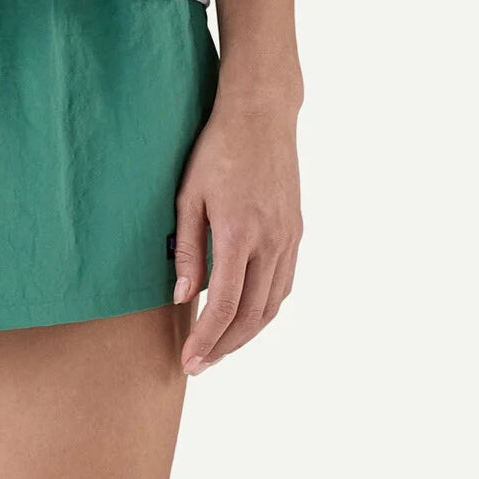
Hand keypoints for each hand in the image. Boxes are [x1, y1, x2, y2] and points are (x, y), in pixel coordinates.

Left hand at [171, 93, 301, 373]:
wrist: (261, 114)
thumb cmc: (216, 148)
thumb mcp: (188, 193)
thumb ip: (186, 248)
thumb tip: (181, 297)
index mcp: (239, 233)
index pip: (224, 304)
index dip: (206, 339)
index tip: (188, 361)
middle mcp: (271, 241)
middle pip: (251, 315)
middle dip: (225, 347)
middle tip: (200, 364)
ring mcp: (288, 237)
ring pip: (273, 305)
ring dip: (247, 334)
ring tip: (220, 347)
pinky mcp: (296, 231)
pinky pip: (284, 283)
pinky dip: (266, 308)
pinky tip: (247, 314)